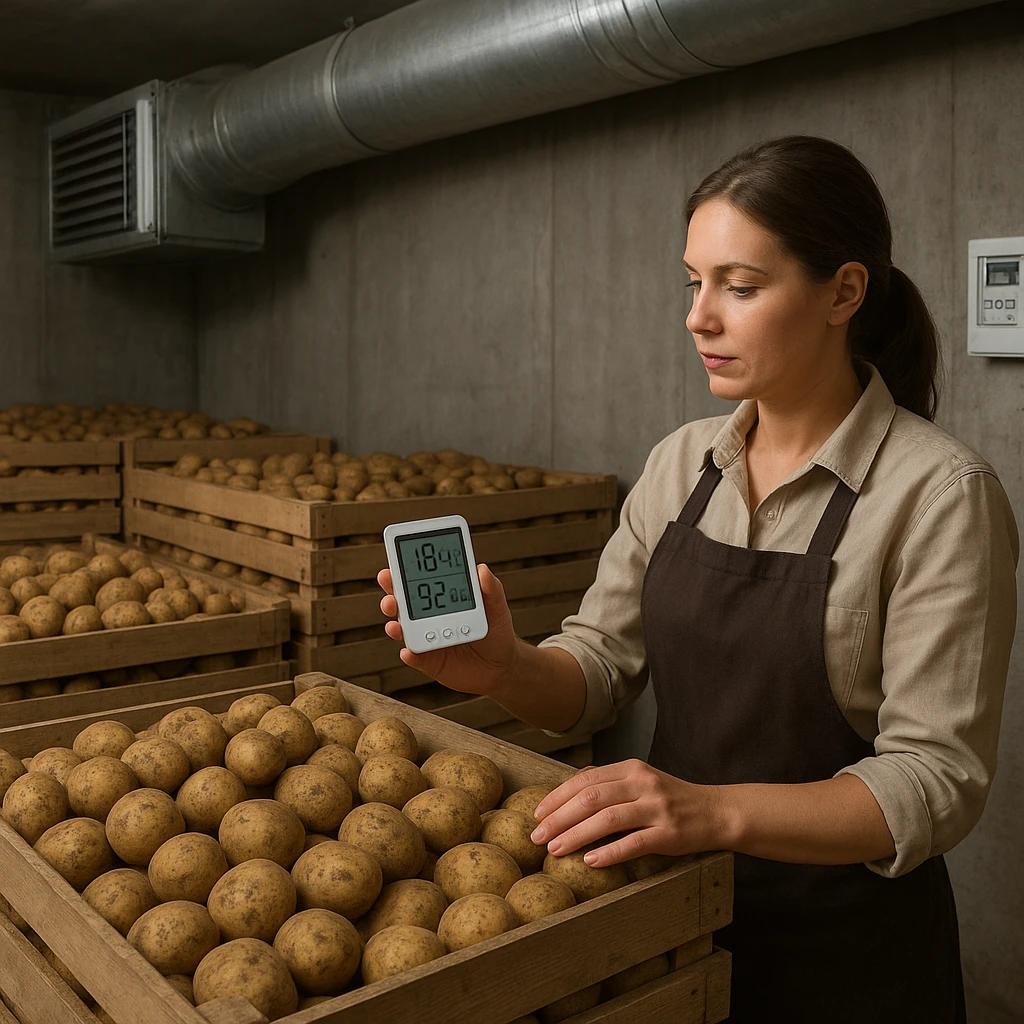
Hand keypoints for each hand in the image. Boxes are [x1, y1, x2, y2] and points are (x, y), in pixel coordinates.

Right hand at [377, 563, 519, 696]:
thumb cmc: (496, 631)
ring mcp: (427, 638)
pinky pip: (415, 657)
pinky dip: (410, 654)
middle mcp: (428, 616)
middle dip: (392, 593)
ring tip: (395, 623)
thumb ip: (491, 589)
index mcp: (441, 598)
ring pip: (403, 629)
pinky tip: (409, 651)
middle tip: (388, 584)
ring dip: (395, 624)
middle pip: (402, 603)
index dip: (404, 570)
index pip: (419, 581)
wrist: (501, 665)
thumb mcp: (497, 607)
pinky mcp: (428, 661)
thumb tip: (482, 569)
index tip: (395, 562)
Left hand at [529, 759, 722, 867]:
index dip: (558, 797)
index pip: (585, 779)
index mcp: (631, 769)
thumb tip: (567, 792)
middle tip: (537, 836)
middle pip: (592, 798)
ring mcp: (657, 808)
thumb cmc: (670, 799)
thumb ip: (610, 783)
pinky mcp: (669, 834)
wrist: (716, 812)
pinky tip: (591, 861)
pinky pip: (634, 843)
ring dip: (577, 835)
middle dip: (559, 817)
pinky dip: (610, 852)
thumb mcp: (641, 781)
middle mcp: (643, 784)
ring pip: (608, 819)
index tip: (537, 814)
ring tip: (555, 850)